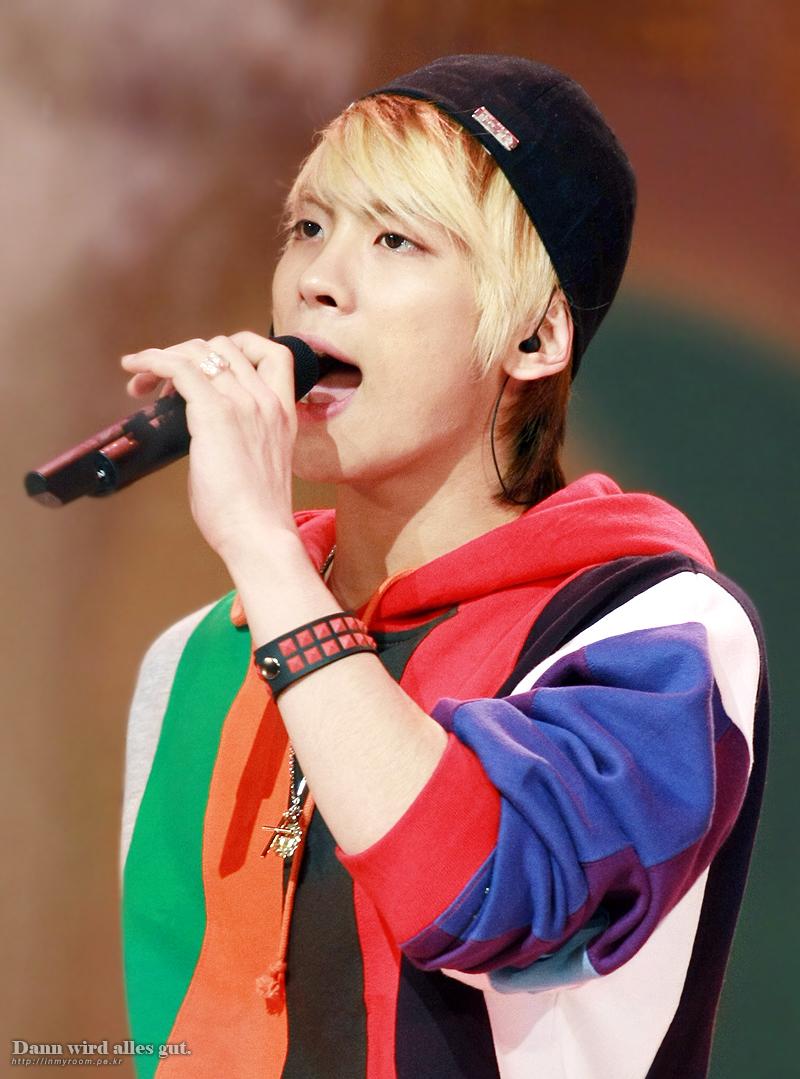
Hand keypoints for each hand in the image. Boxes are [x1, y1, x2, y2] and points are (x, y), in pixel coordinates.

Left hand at [121, 332, 299, 560]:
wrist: (260, 535)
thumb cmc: (254, 516)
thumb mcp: (258, 465)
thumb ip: (240, 440)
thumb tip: (207, 441)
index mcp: (283, 412)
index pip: (273, 353)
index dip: (237, 347)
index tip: (210, 366)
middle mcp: (266, 400)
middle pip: (225, 345)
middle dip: (188, 355)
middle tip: (161, 384)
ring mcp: (243, 403)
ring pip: (198, 352)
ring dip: (163, 358)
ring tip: (141, 384)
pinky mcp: (215, 413)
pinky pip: (179, 367)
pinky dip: (152, 361)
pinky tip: (134, 370)